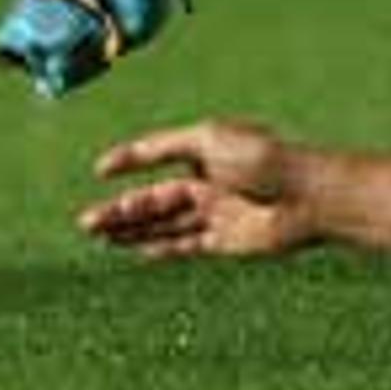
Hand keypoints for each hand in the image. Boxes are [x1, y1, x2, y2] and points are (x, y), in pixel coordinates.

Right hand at [80, 118, 318, 260]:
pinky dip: (159, 247)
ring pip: (164, 223)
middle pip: (154, 198)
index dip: (129, 160)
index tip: (100, 169)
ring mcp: (215, 211)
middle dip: (120, 210)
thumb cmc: (262, 158)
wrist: (306, 195)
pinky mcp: (225, 240)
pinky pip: (185, 244)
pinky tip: (135, 250)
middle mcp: (208, 181)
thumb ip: (163, 147)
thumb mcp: (208, 139)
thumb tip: (124, 155)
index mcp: (205, 149)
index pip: (157, 154)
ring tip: (98, 236)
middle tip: (85, 222)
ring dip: (131, 230)